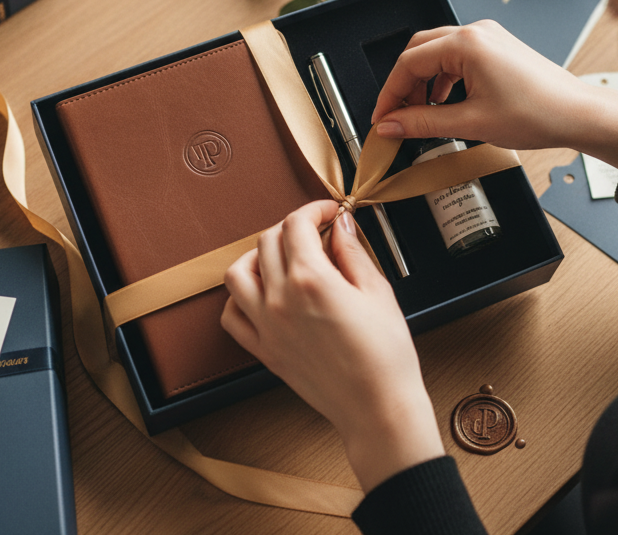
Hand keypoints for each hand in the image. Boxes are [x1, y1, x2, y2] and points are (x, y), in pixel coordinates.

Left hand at [221, 200, 444, 492]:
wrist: (377, 408)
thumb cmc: (385, 355)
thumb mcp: (378, 291)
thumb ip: (353, 252)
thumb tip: (341, 225)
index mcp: (311, 280)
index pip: (297, 224)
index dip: (314, 209)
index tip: (329, 212)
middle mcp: (280, 299)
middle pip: (267, 241)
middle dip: (292, 227)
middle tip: (316, 232)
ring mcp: (267, 327)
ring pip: (238, 273)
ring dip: (257, 256)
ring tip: (283, 256)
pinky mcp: (264, 351)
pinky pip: (232, 316)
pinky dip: (240, 298)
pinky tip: (263, 293)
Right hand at [371, 21, 617, 177]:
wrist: (578, 114)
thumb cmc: (537, 114)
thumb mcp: (470, 123)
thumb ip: (423, 123)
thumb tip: (391, 125)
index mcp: (466, 44)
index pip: (409, 63)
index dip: (390, 93)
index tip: (382, 118)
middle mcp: (475, 32)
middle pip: (419, 51)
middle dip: (404, 85)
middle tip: (396, 116)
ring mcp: (488, 37)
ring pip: (437, 53)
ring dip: (424, 82)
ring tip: (422, 114)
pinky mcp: (497, 47)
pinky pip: (457, 56)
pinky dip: (443, 78)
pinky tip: (445, 102)